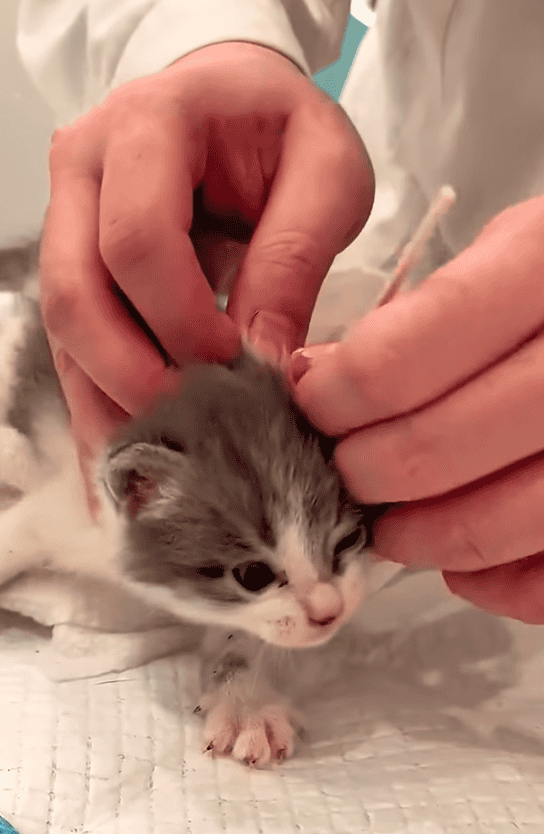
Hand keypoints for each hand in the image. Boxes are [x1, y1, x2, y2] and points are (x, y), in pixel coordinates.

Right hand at [39, 40, 372, 465]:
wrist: (227, 95)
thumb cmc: (283, 126)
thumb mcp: (326, 171)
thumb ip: (295, 256)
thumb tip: (263, 366)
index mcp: (146, 124)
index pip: (137, 240)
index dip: (182, 320)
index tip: (242, 370)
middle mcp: (80, 168)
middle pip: (76, 294)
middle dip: (132, 377)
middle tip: (197, 437)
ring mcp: (62, 215)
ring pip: (62, 329)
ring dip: (106, 406)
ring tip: (152, 481)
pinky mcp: (68, 260)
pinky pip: (71, 341)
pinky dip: (99, 403)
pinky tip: (123, 465)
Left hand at [292, 196, 543, 622]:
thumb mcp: (518, 251)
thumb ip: (422, 313)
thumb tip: (320, 374)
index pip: (402, 356)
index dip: (340, 395)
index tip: (318, 405)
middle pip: (438, 446)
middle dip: (366, 470)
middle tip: (347, 466)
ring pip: (502, 520)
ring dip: (422, 536)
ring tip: (393, 524)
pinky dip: (502, 585)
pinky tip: (468, 565)